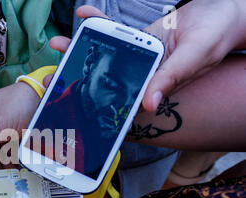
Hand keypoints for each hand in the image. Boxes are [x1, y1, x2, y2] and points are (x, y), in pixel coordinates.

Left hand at [48, 1, 245, 111]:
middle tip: (52, 76)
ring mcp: (139, 56)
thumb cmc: (216, 38)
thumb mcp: (193, 58)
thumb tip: (148, 103)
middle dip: (77, 76)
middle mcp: (143, 75)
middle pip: (104, 79)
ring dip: (81, 49)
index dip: (94, 104)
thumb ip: (169, 79)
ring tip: (58, 43)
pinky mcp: (140, 38)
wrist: (224, 14)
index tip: (70, 102)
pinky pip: (116, 32)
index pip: (119, 100)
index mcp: (153, 87)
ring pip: (105, 55)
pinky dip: (100, 22)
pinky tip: (84, 14)